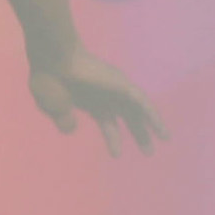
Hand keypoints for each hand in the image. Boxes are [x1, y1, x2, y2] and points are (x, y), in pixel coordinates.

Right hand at [29, 47, 166, 155]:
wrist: (52, 59)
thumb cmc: (49, 80)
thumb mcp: (52, 106)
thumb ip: (62, 119)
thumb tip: (70, 129)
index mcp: (90, 101)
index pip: (107, 122)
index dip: (113, 138)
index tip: (117, 154)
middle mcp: (106, 95)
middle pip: (127, 117)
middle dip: (138, 133)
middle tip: (149, 152)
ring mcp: (115, 89)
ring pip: (138, 110)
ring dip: (151, 125)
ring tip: (165, 139)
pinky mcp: (122, 85)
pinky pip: (142, 102)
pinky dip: (152, 115)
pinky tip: (160, 129)